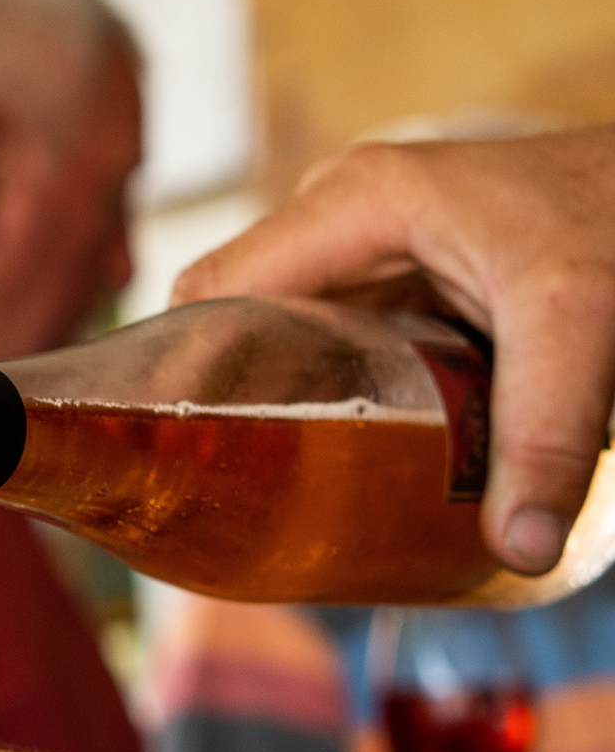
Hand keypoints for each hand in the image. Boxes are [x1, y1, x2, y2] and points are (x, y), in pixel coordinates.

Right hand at [172, 127, 614, 573]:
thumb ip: (544, 437)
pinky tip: (345, 448)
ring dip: (282, 395)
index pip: (212, 290)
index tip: (177, 456)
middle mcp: (345, 212)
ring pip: (285, 326)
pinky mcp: (408, 266)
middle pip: (238, 313)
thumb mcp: (584, 329)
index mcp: (355, 203)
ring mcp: (373, 237)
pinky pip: (336, 329)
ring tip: (275, 483)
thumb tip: (512, 549)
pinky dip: (334, 385)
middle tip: (235, 490)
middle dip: (232, 395)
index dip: (182, 368)